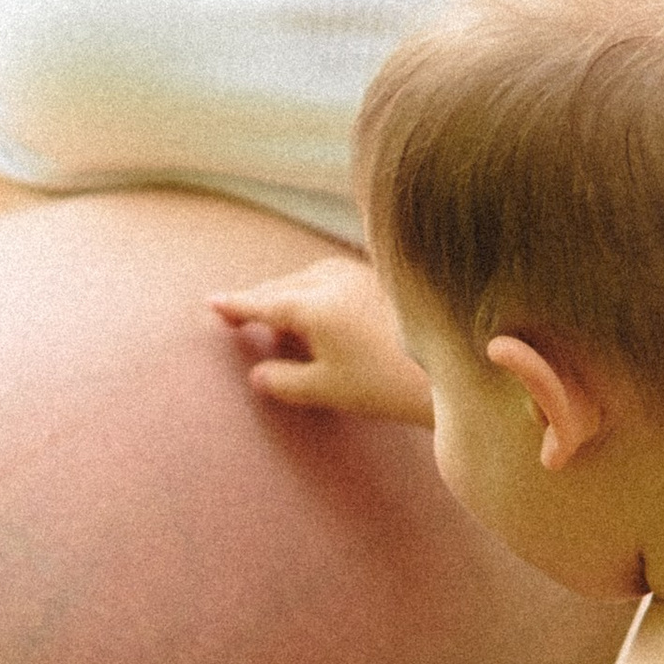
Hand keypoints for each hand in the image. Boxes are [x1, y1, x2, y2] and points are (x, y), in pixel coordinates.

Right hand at [210, 256, 432, 422]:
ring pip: (309, 276)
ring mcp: (359, 274)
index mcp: (312, 305)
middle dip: (260, 298)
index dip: (235, 305)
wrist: (452, 365)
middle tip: (238, 312)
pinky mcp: (381, 278)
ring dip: (289, 291)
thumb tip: (258, 374)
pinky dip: (314, 288)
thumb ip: (285, 381)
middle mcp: (332, 280)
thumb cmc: (386, 382)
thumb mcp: (326, 389)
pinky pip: (332, 276)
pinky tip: (321, 310)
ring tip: (279, 315)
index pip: (263, 303)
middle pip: (283, 285)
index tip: (211, 303)